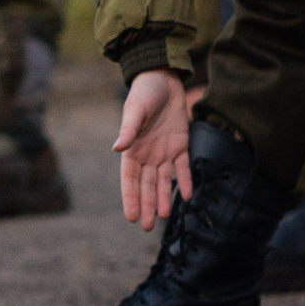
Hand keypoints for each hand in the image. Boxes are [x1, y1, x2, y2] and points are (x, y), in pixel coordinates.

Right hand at [112, 68, 193, 229]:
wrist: (163, 78)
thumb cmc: (144, 93)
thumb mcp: (135, 110)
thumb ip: (128, 130)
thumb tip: (117, 148)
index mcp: (132, 149)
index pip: (130, 180)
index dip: (130, 198)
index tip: (130, 217)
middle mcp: (147, 155)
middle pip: (146, 185)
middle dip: (146, 205)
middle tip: (146, 227)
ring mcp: (164, 151)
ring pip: (163, 180)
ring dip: (163, 197)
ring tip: (164, 216)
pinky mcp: (181, 145)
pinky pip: (182, 167)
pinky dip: (184, 180)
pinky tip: (187, 195)